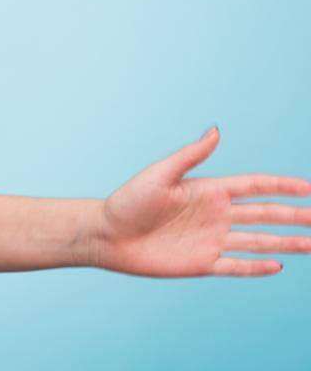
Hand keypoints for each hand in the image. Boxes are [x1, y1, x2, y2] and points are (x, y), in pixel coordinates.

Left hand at [95, 126, 310, 276]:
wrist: (107, 235)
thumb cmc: (128, 201)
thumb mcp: (160, 174)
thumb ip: (191, 156)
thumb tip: (217, 131)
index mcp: (208, 191)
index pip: (255, 187)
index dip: (282, 186)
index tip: (309, 187)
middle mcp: (215, 215)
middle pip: (265, 214)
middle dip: (295, 215)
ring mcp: (211, 240)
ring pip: (259, 241)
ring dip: (286, 242)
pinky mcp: (203, 263)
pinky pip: (237, 266)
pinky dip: (258, 267)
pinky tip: (278, 264)